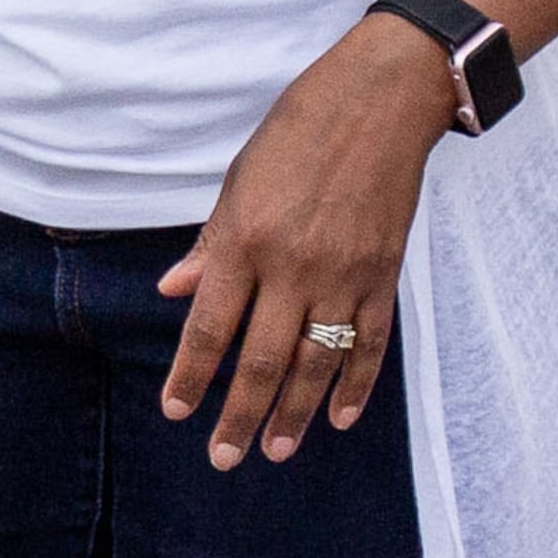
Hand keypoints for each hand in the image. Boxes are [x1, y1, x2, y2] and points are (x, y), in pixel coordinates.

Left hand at [158, 15, 450, 466]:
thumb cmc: (298, 132)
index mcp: (245, 240)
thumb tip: (174, 293)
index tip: (176, 412)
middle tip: (224, 458)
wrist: (382, 99)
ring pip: (315, 362)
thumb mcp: (237, 181)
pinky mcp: (384, 273)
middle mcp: (293, 265)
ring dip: (294, 413)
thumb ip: (209, 244)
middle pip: (262, 359)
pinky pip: (370, 342)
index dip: (191, 375)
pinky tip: (338, 417)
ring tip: (278, 450)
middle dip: (240, 415)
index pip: (209, 327)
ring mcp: (344, 273)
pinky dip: (356, 384)